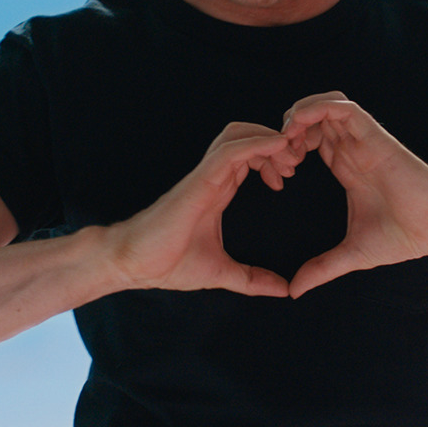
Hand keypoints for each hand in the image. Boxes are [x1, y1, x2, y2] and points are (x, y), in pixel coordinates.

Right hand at [104, 121, 303, 297]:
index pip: (248, 157)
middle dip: (275, 143)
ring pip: (238, 135)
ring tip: (288, 157)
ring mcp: (205, 176)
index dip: (272, 157)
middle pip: (246, 137)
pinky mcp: (198, 181)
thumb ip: (253, 279)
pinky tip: (276, 147)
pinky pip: (229, 151)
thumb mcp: (222, 273)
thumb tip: (284, 291)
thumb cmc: (167, 263)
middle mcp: (212, 177)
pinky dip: (256, 143)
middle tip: (294, 164)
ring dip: (268, 138)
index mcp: (218, 190)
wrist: (133, 264)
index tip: (287, 178)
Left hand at [278, 93, 427, 297]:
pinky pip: (342, 107)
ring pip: (325, 105)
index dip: (287, 150)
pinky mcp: (374, 136)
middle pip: (312, 119)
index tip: (278, 176)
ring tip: (287, 140)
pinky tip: (300, 127)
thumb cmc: (403, 238)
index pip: (310, 140)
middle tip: (278, 159)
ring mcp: (363, 140)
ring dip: (299, 115)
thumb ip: (321, 268)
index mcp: (346, 167)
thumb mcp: (351, 254)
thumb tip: (294, 291)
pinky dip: (317, 108)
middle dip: (287, 131)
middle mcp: (353, 149)